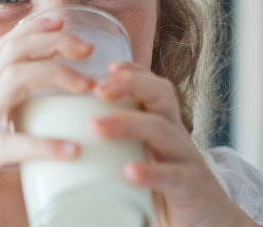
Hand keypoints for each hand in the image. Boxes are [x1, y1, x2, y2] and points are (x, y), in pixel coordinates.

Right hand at [0, 17, 91, 220]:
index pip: (6, 45)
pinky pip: (12, 144)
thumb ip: (3, 113)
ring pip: (13, 81)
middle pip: (14, 52)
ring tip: (87, 86)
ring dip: (54, 75)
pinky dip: (44, 145)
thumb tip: (38, 116)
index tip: (64, 19)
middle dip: (53, 41)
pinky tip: (72, 150)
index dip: (35, 26)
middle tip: (88, 48)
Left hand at [92, 62, 257, 226]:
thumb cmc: (164, 187)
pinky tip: (130, 171)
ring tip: (96, 126)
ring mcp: (185, 160)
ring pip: (161, 130)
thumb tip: (68, 139)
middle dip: (130, 85)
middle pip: (159, 97)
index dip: (134, 73)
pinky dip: (152, 172)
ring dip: (128, 124)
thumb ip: (117, 144)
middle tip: (97, 89)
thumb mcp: (141, 157)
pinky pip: (174, 176)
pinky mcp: (191, 188)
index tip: (107, 67)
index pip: (153, 89)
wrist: (210, 222)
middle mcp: (175, 136)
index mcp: (161, 126)